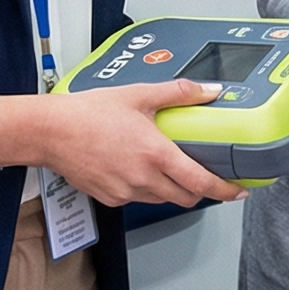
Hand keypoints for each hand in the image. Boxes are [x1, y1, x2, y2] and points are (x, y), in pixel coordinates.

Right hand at [0, 81, 246, 206]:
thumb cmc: (89, 112)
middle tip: (205, 175)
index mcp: (156, 154)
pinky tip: (137, 167)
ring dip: (172, 188)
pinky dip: (146, 188)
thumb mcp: (139, 94)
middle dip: (199, 190)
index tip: (239, 191)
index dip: (225, 190)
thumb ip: (179, 93)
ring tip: (168, 166)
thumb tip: (210, 90)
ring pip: (162, 199)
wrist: (49, 131)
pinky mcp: (110, 198)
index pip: (201, 183)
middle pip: (185, 197)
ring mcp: (125, 192)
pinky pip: (138, 198)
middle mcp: (143, 179)